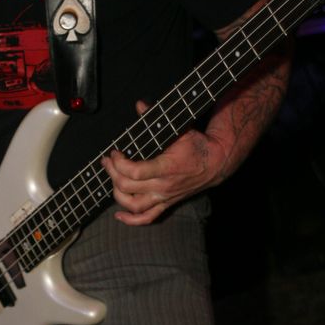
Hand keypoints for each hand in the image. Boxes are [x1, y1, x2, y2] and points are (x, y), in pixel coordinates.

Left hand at [101, 102, 224, 225]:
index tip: (115, 152)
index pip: (134, 172)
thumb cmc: (197, 145)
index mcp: (166, 167)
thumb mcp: (179, 129)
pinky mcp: (166, 203)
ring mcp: (164, 197)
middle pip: (127, 186)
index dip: (118, 162)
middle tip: (108, 161)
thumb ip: (155, 119)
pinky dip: (131, 220)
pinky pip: (147, 218)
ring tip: (112, 179)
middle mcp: (164, 186)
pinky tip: (119, 215)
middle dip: (112, 172)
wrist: (215, 163)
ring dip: (117, 194)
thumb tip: (140, 105)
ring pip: (133, 205)